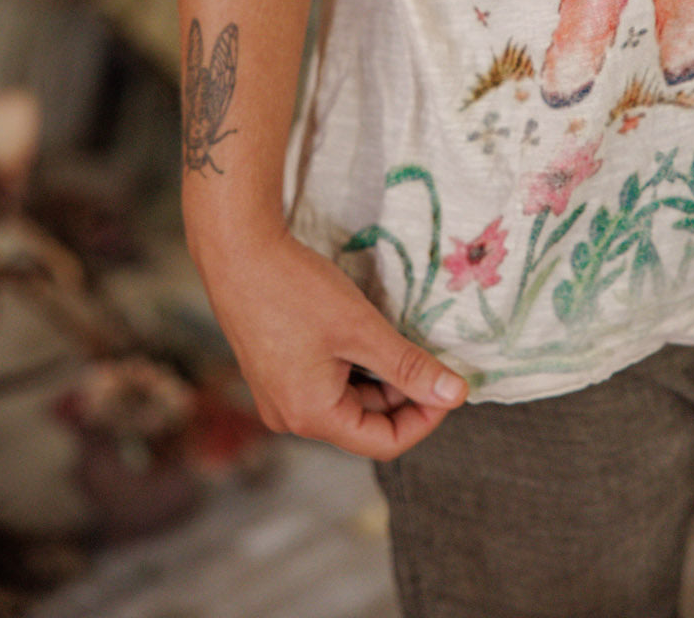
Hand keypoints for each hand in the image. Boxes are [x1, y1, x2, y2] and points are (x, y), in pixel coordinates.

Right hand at [192, 224, 467, 459]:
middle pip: (364, 423)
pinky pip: (325, 383)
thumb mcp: (361, 329)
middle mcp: (291, 416)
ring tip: (399, 341)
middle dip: (403, 395)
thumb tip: (456, 394)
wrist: (237, 251)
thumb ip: (409, 367)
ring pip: (346, 401)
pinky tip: (366, 335)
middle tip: (432, 358)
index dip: (424, 418)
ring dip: (379, 378)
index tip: (450, 385)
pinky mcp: (274, 371)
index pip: (384, 443)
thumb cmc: (295, 289)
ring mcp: (278, 394)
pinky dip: (353, 367)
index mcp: (311, 416)